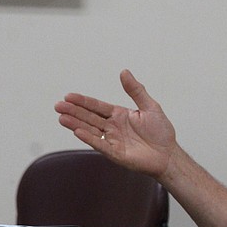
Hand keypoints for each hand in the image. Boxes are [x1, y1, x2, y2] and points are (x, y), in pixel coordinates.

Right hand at [54, 70, 175, 178]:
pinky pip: (101, 144)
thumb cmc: (161, 131)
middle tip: (58, 106)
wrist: (169, 154)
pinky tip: (78, 131)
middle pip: (90, 117)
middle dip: (74, 111)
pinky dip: (89, 138)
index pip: (97, 106)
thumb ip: (136, 90)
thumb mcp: (150, 106)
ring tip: (61, 118)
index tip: (68, 96)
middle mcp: (113, 127)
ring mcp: (113, 140)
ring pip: (91, 130)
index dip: (83, 101)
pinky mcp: (116, 153)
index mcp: (119, 115)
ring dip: (76, 124)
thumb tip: (124, 72)